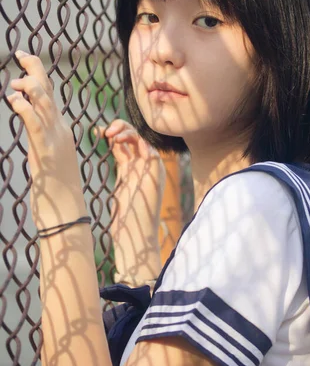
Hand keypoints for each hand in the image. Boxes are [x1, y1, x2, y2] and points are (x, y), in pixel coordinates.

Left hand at [8, 52, 86, 229]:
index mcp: (62, 132)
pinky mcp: (46, 152)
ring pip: (45, 104)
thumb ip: (44, 142)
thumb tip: (36, 133)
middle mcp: (61, 131)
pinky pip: (35, 124)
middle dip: (36, 70)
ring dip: (30, 87)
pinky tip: (13, 98)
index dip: (39, 75)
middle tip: (21, 53)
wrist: (67, 213)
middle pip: (49, 93)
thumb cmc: (57, 192)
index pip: (50, 96)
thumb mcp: (50, 160)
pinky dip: (24, 108)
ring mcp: (56, 140)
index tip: (26, 59)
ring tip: (15, 81)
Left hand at [95, 120, 165, 274]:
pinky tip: (120, 139)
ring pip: (143, 140)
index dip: (114, 133)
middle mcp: (145, 167)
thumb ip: (118, 171)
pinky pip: (151, 151)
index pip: (126, 143)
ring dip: (127, 131)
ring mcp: (152, 170)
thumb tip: (108, 156)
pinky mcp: (155, 175)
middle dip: (121, 128)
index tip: (98, 132)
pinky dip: (138, 141)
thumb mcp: (118, 189)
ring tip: (111, 133)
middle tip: (104, 131)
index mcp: (134, 170)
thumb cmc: (124, 220)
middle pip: (136, 137)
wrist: (136, 237)